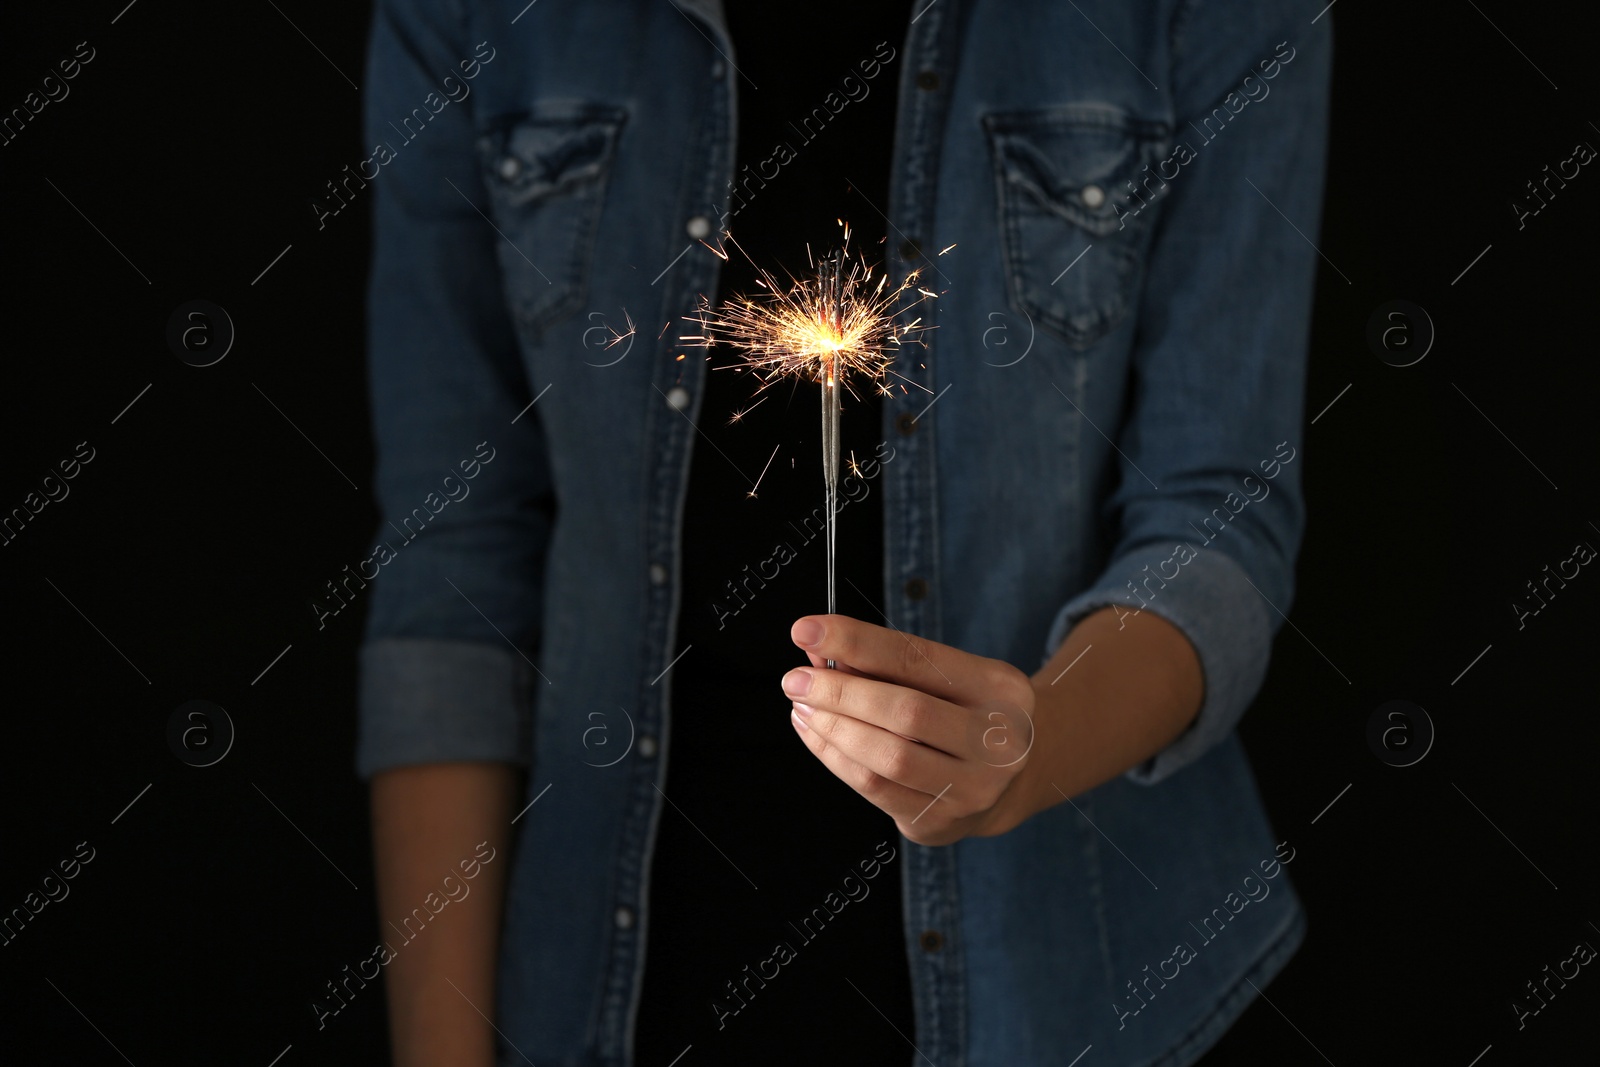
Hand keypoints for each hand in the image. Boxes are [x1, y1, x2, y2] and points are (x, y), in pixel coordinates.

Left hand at [781, 614, 1035, 845]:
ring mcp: (972, 790)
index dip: (857, 642)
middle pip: (904, 712)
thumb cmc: (966, 714)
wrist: (1009, 781)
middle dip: (840, 692)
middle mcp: (997, 742)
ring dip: (832, 728)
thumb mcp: (947, 677)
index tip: (807, 630)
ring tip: (803, 706)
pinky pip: (874, 789)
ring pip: (887, 758)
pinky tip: (816, 735)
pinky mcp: (940, 822)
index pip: (917, 658)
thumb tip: (819, 650)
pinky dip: (835, 758)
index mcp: (1001, 689)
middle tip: (796, 680)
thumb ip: (887, 663)